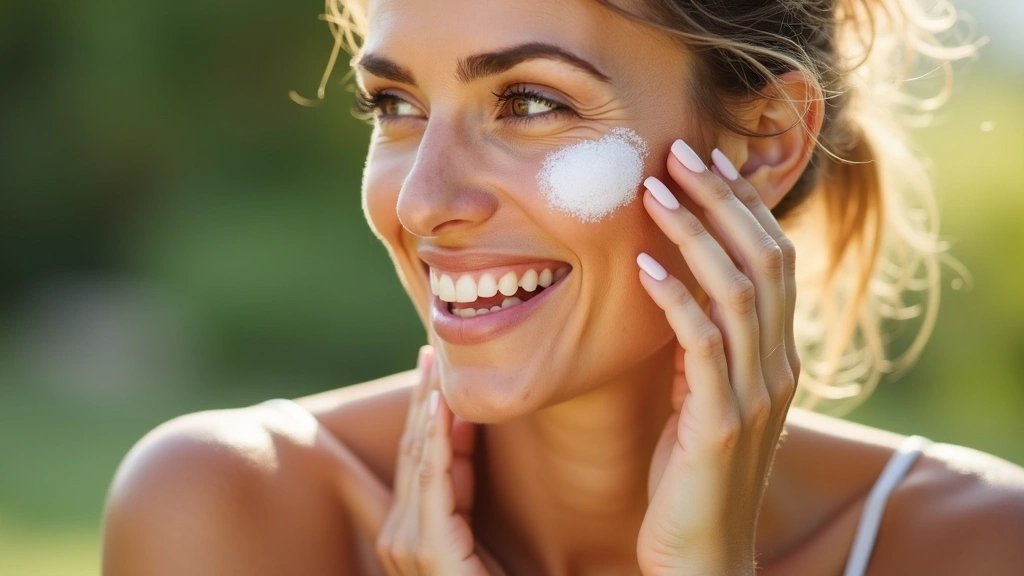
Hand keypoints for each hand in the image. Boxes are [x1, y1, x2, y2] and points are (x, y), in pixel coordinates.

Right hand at [334, 346, 505, 575]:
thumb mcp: (478, 531)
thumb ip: (464, 490)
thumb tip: (465, 434)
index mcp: (415, 533)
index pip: (418, 461)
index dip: (425, 415)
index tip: (433, 374)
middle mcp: (400, 538)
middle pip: (412, 453)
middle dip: (420, 401)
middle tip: (428, 353)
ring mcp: (407, 546)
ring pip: (418, 459)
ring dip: (425, 408)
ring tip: (433, 366)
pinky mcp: (427, 549)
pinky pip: (431, 480)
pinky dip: (434, 438)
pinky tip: (441, 405)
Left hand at [634, 142, 798, 575]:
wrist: (702, 552)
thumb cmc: (690, 472)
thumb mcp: (702, 395)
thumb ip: (700, 344)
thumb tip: (675, 284)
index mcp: (776, 354)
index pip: (772, 259)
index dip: (744, 205)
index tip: (706, 162)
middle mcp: (778, 365)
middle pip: (764, 258)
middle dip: (723, 199)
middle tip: (680, 152)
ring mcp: (756, 392)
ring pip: (737, 289)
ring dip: (696, 232)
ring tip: (655, 190)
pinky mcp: (723, 421)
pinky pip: (701, 342)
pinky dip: (674, 295)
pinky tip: (642, 263)